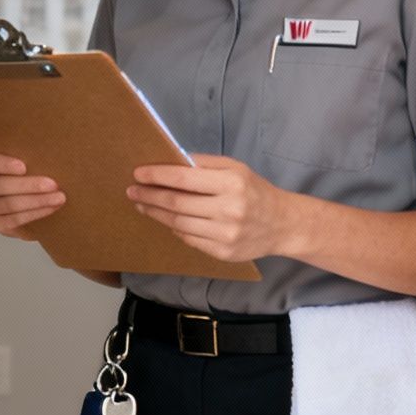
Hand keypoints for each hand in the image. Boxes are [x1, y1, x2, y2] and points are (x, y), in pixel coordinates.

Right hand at [0, 149, 64, 239]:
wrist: (28, 191)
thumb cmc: (24, 166)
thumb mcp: (21, 152)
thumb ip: (24, 148)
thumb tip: (49, 139)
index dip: (0, 164)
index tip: (23, 166)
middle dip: (29, 185)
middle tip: (53, 184)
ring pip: (8, 205)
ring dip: (37, 201)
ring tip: (59, 197)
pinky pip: (11, 221)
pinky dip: (34, 214)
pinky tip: (50, 208)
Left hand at [127, 153, 296, 262]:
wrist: (283, 224)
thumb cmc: (255, 191)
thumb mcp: (235, 168)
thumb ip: (204, 164)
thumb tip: (171, 161)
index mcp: (232, 183)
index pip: (184, 179)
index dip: (157, 176)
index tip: (138, 173)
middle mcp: (229, 209)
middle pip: (177, 203)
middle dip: (150, 195)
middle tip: (132, 190)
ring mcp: (225, 234)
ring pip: (178, 224)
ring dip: (156, 213)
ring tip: (142, 204)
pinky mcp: (222, 253)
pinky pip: (189, 239)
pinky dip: (174, 228)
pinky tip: (165, 219)